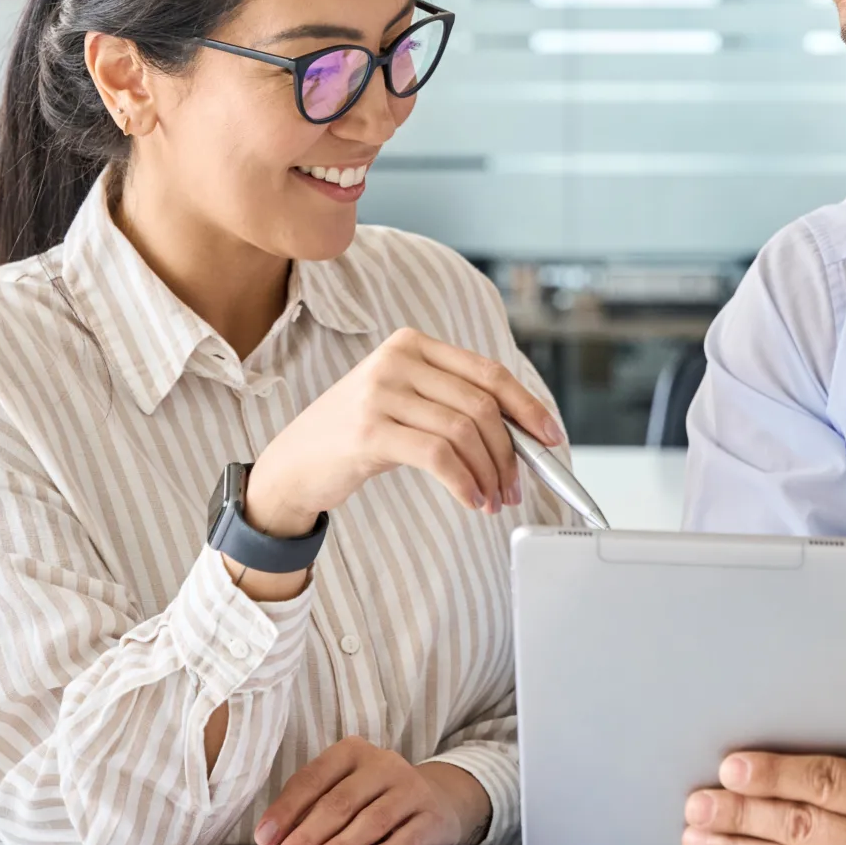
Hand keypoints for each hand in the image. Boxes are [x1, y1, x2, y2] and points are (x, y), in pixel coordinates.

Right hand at [244, 329, 563, 535]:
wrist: (294, 463)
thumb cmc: (357, 435)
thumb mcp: (405, 404)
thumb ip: (453, 404)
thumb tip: (523, 433)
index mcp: (412, 344)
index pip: (488, 372)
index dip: (527, 405)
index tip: (551, 437)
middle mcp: (397, 360)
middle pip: (481, 405)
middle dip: (510, 452)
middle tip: (515, 487)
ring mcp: (380, 393)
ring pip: (464, 432)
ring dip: (489, 473)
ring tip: (492, 499)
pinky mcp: (369, 431)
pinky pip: (439, 457)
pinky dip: (465, 483)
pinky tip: (471, 500)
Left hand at [252, 737, 489, 844]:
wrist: (436, 800)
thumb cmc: (373, 799)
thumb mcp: (340, 796)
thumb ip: (304, 818)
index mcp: (351, 752)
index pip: (312, 779)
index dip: (285, 810)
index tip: (264, 839)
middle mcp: (382, 764)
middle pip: (339, 802)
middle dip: (306, 836)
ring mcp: (410, 789)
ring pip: (371, 820)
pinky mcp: (431, 817)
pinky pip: (405, 838)